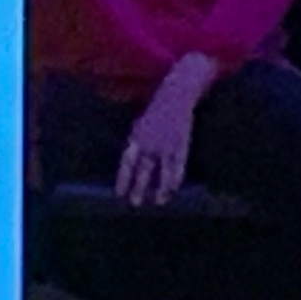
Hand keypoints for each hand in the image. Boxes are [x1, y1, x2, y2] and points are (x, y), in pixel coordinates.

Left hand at [115, 56, 213, 205]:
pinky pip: (178, 166)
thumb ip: (136, 144)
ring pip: (163, 171)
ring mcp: (167, 145)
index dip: (123, 179)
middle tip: (135, 203)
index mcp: (137, 137)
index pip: (127, 162)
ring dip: (160, 188)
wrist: (176, 96)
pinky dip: (175, 179)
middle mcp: (151, 143)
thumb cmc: (155, 112)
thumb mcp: (140, 125)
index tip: (119, 194)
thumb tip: (131, 165)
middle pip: (144, 170)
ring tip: (158, 202)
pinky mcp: (181, 145)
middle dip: (139, 188)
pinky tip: (173, 190)